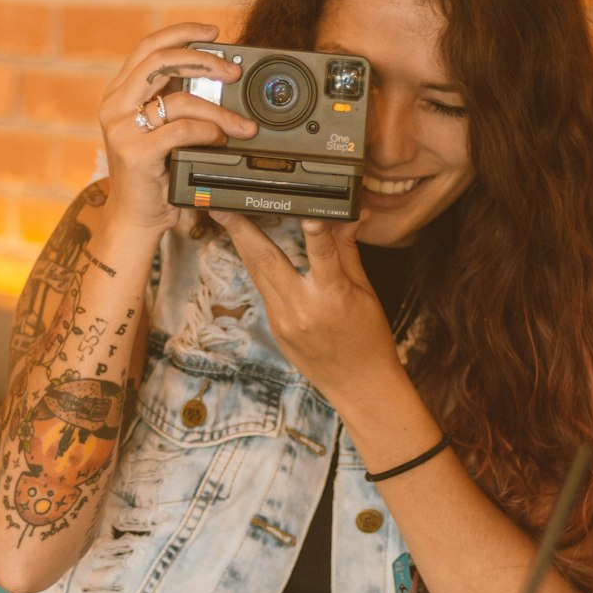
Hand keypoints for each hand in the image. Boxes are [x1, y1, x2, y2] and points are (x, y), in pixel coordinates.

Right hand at [99, 23, 256, 234]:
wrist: (135, 219)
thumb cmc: (154, 175)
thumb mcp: (159, 130)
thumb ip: (173, 102)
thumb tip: (216, 76)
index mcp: (119, 93)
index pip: (148, 48)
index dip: (181, 33)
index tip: (213, 32)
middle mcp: (115, 105)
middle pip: (162, 62)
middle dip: (204, 61)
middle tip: (233, 72)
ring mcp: (122, 128)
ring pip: (179, 99)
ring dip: (218, 110)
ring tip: (241, 124)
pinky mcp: (135, 152)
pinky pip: (181, 129)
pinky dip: (208, 131)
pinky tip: (220, 139)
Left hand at [208, 212, 401, 404]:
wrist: (358, 386)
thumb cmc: (369, 338)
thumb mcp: (366, 292)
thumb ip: (348, 251)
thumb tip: (353, 215)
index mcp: (334, 298)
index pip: (323, 254)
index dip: (315, 231)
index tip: (305, 211)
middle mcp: (303, 309)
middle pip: (268, 261)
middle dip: (242, 230)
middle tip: (222, 206)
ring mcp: (284, 321)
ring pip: (258, 273)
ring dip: (241, 244)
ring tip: (224, 218)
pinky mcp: (275, 328)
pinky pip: (264, 290)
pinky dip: (258, 267)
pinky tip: (248, 248)